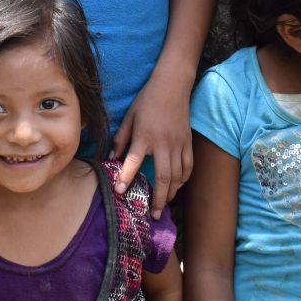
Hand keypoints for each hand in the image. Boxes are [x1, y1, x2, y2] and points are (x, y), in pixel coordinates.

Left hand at [111, 69, 194, 216]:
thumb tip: (111, 159)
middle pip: (162, 177)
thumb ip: (120, 138)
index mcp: (144, 136)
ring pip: (177, 176)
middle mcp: (163, 143)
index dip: (126, 178)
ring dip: (170, 193)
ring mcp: (178, 144)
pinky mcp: (188, 142)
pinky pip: (188, 166)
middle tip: (152, 214)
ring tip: (163, 205)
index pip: (133, 161)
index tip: (120, 192)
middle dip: (157, 198)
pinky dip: (183, 180)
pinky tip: (177, 187)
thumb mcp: (129, 117)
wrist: (172, 85)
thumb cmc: (147, 100)